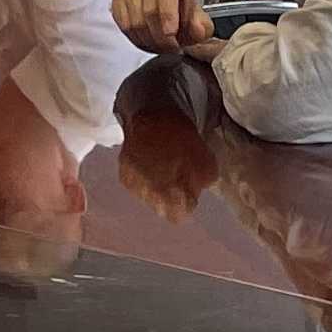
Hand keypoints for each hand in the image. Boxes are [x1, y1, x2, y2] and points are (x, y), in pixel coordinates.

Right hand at [112, 0, 214, 57]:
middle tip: (171, 48)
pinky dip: (136, 39)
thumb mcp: (197, 14)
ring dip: (149, 41)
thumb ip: (202, 26)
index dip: (168, 15)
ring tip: (160, 46)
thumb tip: (197, 31)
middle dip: (161, 38)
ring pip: (135, 22)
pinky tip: (147, 41)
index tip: (171, 33)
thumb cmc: (178, 6)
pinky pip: (124, 26)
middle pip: (149, 13)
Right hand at [113, 78, 218, 219]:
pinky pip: (136, 182)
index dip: (185, 204)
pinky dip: (142, 176)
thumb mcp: (207, 165)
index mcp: (172, 198)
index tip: (188, 191)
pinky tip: (148, 162)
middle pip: (161, 207)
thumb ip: (201, 185)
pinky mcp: (123, 174)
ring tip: (161, 167)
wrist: (153, 116)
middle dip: (169, 196)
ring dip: (155, 186)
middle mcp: (150, 197)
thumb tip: (195, 191)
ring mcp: (134, 186)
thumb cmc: (183, 141)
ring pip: (147, 195)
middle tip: (176, 178)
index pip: (178, 216)